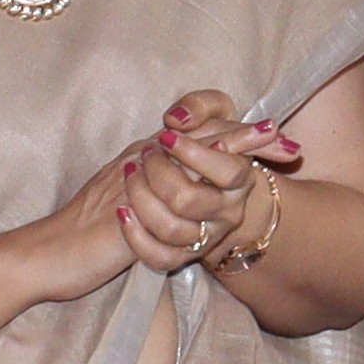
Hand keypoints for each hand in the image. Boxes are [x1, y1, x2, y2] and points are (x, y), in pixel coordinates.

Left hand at [128, 93, 290, 271]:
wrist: (190, 186)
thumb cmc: (194, 146)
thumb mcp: (203, 118)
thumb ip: (205, 107)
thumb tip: (192, 117)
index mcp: (241, 179)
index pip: (230, 171)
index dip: (195, 154)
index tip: (167, 134)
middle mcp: (228, 213)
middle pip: (190, 200)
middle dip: (158, 172)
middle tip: (146, 152)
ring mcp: (204, 238)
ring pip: (171, 228)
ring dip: (140, 196)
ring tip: (130, 174)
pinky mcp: (180, 257)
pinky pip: (158, 256)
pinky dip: (135, 234)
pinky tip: (123, 211)